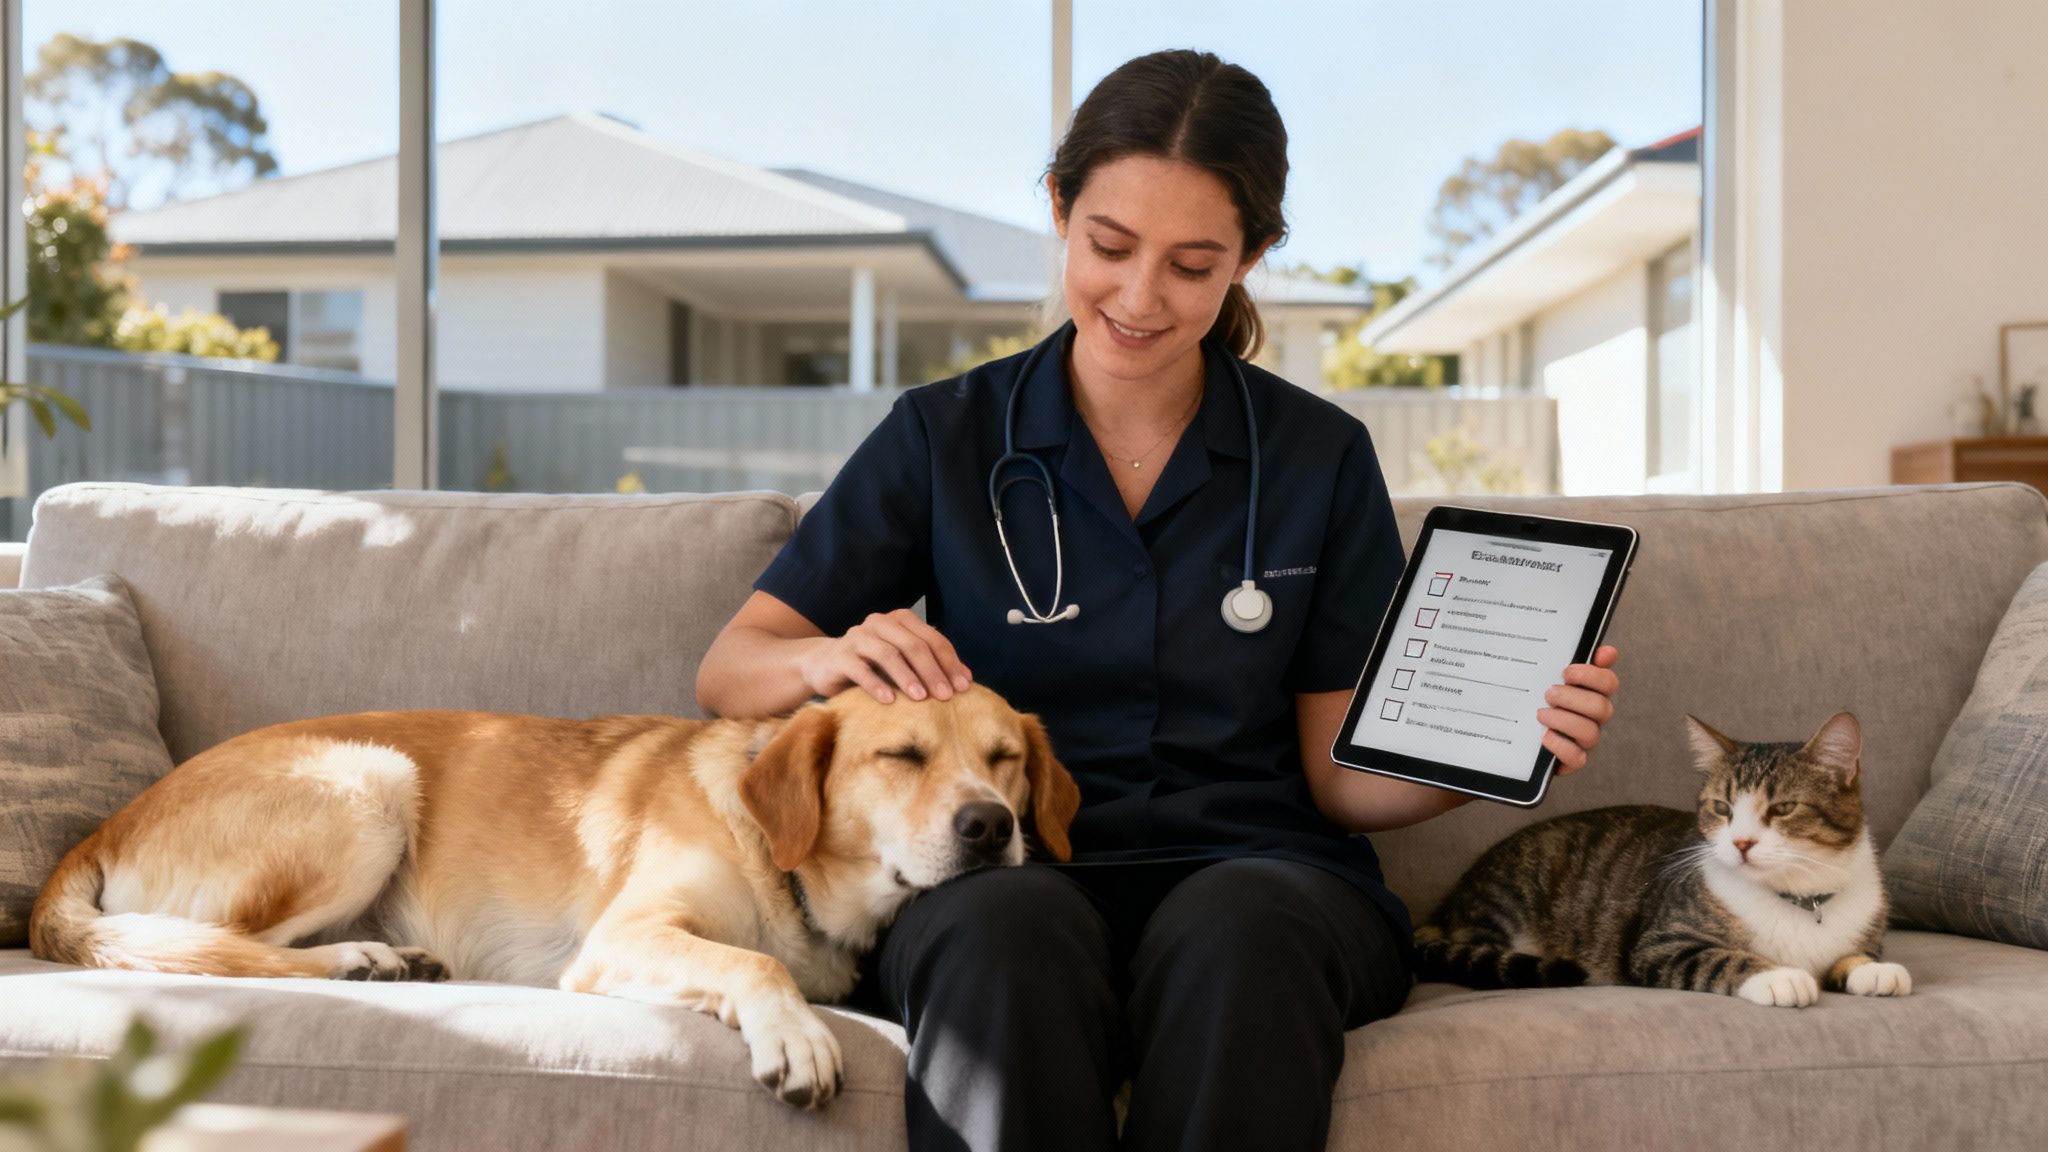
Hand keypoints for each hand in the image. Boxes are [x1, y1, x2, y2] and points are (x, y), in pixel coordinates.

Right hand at [799, 608, 971, 704]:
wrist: (824, 665)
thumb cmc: (871, 666)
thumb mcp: (903, 662)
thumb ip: (930, 665)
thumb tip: (967, 679)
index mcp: (900, 620)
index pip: (932, 639)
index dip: (950, 662)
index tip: (963, 686)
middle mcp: (879, 623)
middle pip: (913, 645)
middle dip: (932, 671)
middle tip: (946, 695)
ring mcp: (858, 637)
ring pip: (888, 654)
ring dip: (907, 677)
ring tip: (921, 698)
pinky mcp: (840, 656)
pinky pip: (860, 670)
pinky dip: (876, 685)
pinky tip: (889, 701)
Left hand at [1538, 644, 1618, 775]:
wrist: (1516, 731)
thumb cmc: (1538, 697)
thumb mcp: (1550, 674)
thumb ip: (1577, 660)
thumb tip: (1607, 652)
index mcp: (1593, 693)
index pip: (1609, 683)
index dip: (1591, 676)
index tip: (1567, 672)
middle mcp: (1594, 717)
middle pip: (1601, 708)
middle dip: (1573, 699)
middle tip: (1548, 693)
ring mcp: (1585, 740)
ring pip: (1591, 733)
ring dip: (1564, 721)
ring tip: (1541, 714)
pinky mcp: (1573, 760)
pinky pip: (1577, 758)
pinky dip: (1561, 746)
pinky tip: (1544, 736)